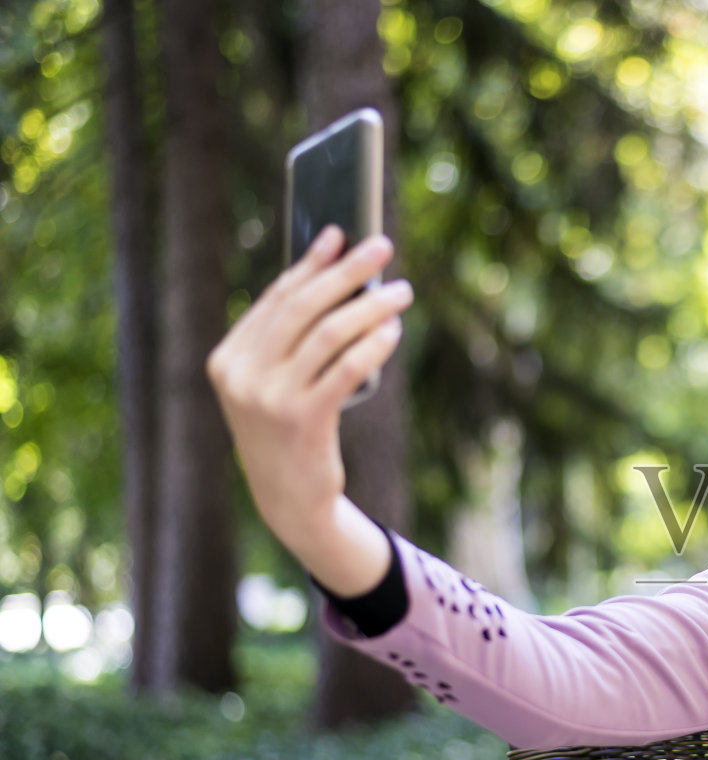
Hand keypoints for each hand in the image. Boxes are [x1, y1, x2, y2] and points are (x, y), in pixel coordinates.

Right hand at [207, 226, 409, 591]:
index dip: (310, 263)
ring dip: (371, 306)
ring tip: (402, 292)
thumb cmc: (291, 433)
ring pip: (329, 334)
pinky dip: (373, 345)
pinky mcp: (302, 420)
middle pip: (303, 308)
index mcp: (227, 359)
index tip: (339, 234)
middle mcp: (241, 375)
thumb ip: (290, 341)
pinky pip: (345, 369)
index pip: (276, 299)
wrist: (290, 500)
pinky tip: (393, 331)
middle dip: (346, 271)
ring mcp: (268, 398)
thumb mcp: (275, 385)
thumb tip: (334, 277)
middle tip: (382, 247)